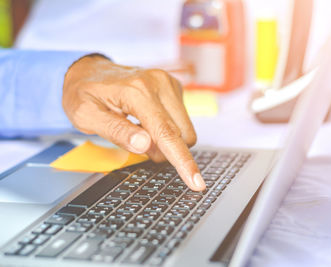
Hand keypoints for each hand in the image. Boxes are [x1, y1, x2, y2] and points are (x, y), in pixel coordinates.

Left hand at [62, 55, 205, 190]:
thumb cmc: (83, 93)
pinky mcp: (174, 86)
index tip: (196, 183)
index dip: (182, 161)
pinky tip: (147, 121)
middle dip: (165, 151)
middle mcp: (158, 83)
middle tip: (137, 144)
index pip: (166, 132)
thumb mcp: (86, 116)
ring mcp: (168, 83)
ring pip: (186, 129)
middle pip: (182, 134)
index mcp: (136, 91)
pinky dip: (168, 129)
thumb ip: (116, 131)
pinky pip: (182, 120)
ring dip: (167, 140)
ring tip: (140, 131)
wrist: (89, 71)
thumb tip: (145, 145)